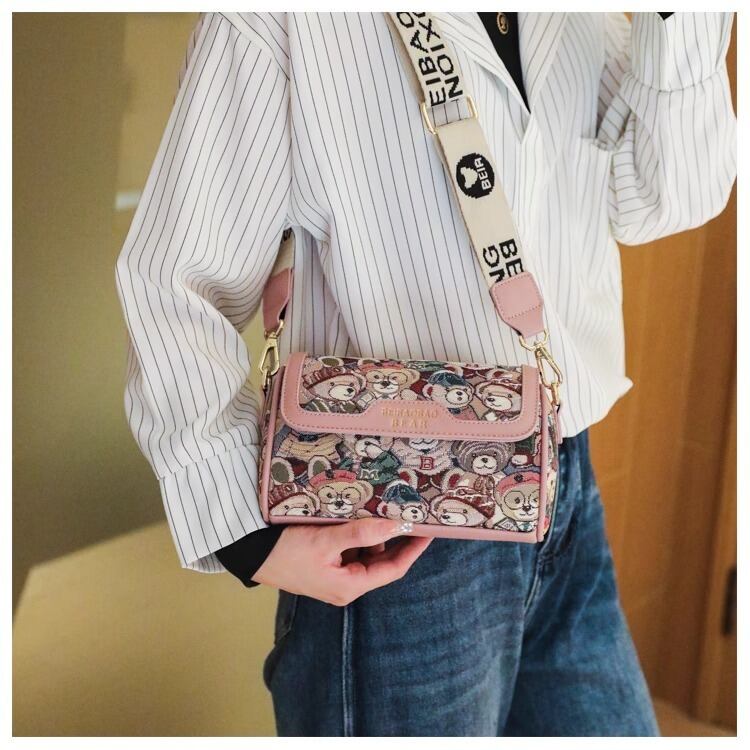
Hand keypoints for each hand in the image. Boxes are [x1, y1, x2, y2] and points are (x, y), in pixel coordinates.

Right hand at [251, 518, 432, 605]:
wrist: (251, 554)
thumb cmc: (286, 550)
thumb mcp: (326, 540)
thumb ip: (361, 533)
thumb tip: (396, 524)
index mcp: (349, 586)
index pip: (393, 569)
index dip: (412, 550)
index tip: (428, 531)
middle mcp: (346, 584)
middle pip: (381, 560)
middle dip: (394, 537)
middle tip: (407, 512)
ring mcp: (335, 575)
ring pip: (366, 552)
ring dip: (373, 532)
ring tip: (377, 508)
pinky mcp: (325, 563)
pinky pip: (350, 548)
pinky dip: (356, 533)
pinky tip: (354, 515)